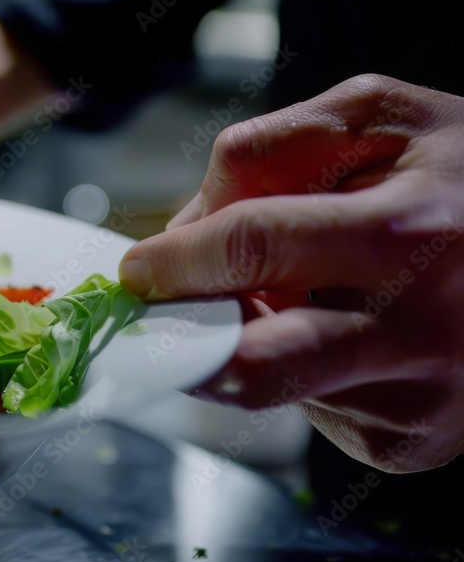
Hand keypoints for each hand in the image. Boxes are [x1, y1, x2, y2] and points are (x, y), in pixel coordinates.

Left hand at [118, 74, 463, 471]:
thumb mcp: (384, 118)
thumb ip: (275, 149)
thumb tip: (189, 227)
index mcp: (411, 232)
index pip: (253, 247)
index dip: (176, 259)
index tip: (139, 269)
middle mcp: (421, 331)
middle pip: (253, 365)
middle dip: (184, 340)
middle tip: (159, 314)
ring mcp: (418, 400)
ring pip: (272, 388)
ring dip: (246, 344)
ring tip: (285, 299)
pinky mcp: (411, 442)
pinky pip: (311, 410)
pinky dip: (297, 369)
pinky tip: (337, 332)